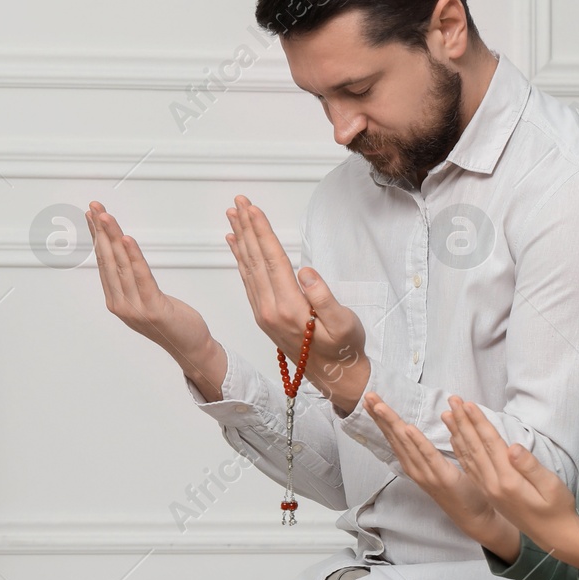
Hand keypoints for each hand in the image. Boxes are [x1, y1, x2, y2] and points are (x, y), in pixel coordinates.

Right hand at [87, 201, 217, 366]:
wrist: (190, 348)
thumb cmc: (171, 322)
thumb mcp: (146, 299)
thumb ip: (132, 281)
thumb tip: (123, 255)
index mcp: (116, 301)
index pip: (104, 262)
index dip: (97, 236)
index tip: (92, 215)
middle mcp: (121, 304)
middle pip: (108, 260)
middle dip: (100, 231)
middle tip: (93, 208)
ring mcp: (135, 308)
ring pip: (121, 265)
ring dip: (112, 237)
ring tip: (105, 217)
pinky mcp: (153, 308)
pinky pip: (141, 277)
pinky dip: (133, 256)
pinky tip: (126, 239)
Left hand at [224, 195, 370, 410]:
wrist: (334, 377)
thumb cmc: (344, 348)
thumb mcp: (343, 324)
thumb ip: (323, 299)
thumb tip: (305, 272)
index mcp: (289, 308)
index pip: (272, 260)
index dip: (262, 232)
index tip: (253, 209)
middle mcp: (269, 310)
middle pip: (255, 260)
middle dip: (247, 228)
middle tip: (238, 202)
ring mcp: (263, 314)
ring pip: (248, 268)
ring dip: (241, 240)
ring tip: (234, 217)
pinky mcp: (264, 316)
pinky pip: (248, 281)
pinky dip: (241, 259)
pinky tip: (237, 246)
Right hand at [363, 390, 519, 560]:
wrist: (474, 516)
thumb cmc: (461, 490)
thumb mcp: (446, 462)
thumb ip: (441, 441)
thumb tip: (442, 416)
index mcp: (415, 463)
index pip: (394, 436)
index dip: (382, 418)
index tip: (370, 400)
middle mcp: (415, 468)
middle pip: (394, 437)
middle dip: (380, 416)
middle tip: (367, 395)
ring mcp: (426, 473)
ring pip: (406, 443)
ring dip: (392, 423)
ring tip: (379, 406)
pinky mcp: (442, 477)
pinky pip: (428, 456)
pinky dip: (417, 442)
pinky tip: (407, 428)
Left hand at [443, 395, 578, 571]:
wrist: (553, 536)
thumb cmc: (558, 509)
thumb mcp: (550, 486)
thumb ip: (530, 467)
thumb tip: (512, 447)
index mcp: (508, 481)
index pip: (490, 444)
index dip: (478, 423)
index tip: (467, 404)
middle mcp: (492, 485)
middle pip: (474, 447)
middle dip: (463, 422)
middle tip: (452, 400)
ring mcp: (488, 489)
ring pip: (468, 456)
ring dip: (457, 434)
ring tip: (447, 414)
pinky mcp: (489, 492)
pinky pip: (469, 468)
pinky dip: (460, 451)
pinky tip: (455, 440)